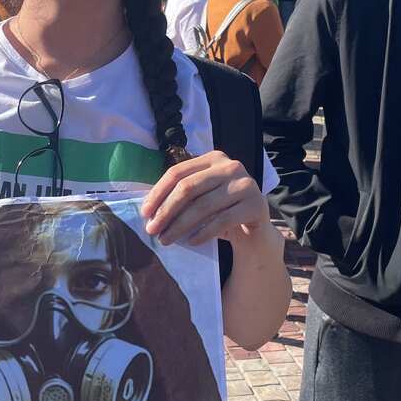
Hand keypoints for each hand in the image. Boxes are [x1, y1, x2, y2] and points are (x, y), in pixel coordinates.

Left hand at [141, 151, 269, 246]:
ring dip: (180, 226)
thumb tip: (147, 209)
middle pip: (189, 188)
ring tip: (166, 239)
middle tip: (152, 230)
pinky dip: (204, 232)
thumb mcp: (201, 198)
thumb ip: (181, 195)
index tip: (144, 213)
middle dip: (166, 211)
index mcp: (213, 158)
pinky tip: (191, 242)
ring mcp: (245, 184)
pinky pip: (222, 220)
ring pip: (203, 205)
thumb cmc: (221, 212)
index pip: (178, 173)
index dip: (158, 193)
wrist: (254, 231)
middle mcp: (231, 166)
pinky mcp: (256, 205)